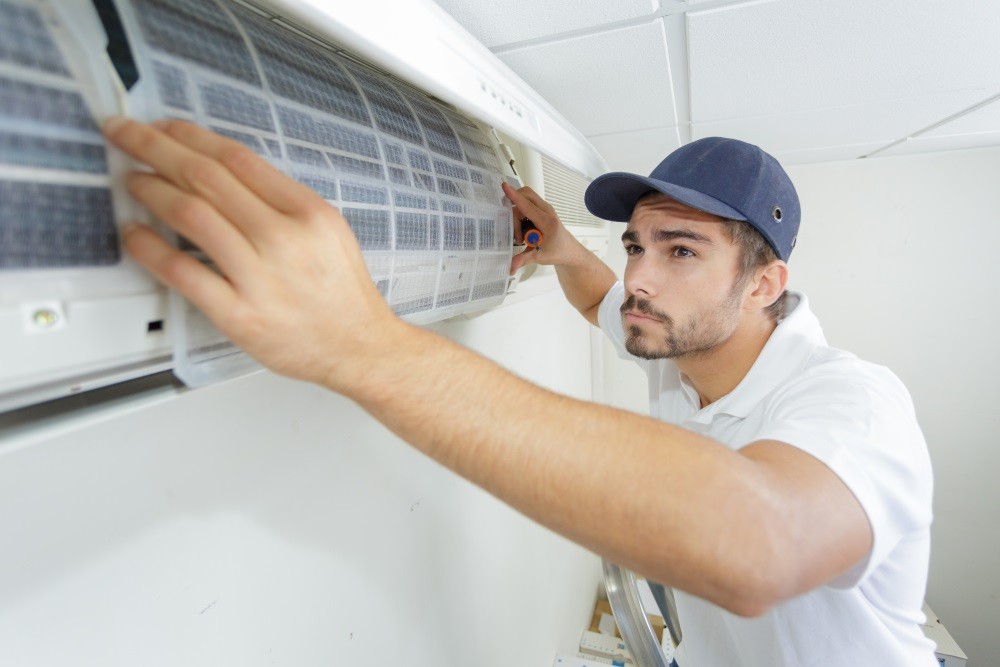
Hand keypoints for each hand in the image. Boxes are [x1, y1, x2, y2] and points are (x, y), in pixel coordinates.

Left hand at [102, 117, 399, 391]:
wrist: (359, 347)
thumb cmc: (341, 294)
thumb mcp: (329, 231)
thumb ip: (282, 201)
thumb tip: (221, 172)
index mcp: (309, 213)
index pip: (237, 158)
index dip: (191, 136)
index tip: (166, 128)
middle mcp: (285, 239)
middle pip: (206, 177)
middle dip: (155, 147)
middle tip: (126, 134)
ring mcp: (261, 278)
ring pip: (190, 215)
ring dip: (150, 190)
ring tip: (133, 181)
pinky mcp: (240, 315)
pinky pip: (183, 273)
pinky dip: (150, 248)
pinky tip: (135, 235)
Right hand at [502, 182, 583, 274]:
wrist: (570, 250)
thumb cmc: (557, 252)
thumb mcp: (541, 257)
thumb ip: (524, 259)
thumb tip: (509, 269)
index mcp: (547, 222)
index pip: (527, 206)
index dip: (514, 197)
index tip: (504, 186)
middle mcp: (547, 211)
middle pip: (526, 196)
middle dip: (514, 207)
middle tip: (514, 230)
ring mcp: (545, 208)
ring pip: (524, 201)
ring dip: (517, 216)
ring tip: (521, 237)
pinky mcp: (541, 210)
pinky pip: (526, 205)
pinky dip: (520, 215)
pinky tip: (523, 232)